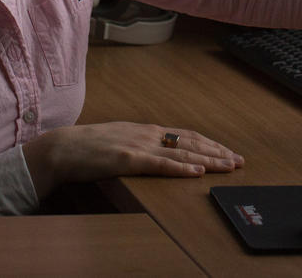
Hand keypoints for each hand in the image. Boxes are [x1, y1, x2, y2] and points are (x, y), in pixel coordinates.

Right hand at [23, 122, 243, 199]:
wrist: (62, 148)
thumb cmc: (88, 147)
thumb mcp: (120, 141)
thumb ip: (140, 144)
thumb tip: (158, 151)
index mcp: (146, 130)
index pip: (186, 135)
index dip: (209, 144)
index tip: (228, 152)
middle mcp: (147, 134)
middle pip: (191, 142)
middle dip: (218, 151)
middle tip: (240, 160)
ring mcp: (139, 146)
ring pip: (182, 153)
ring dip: (209, 160)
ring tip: (229, 166)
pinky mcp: (128, 160)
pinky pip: (160, 165)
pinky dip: (181, 168)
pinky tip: (197, 172)